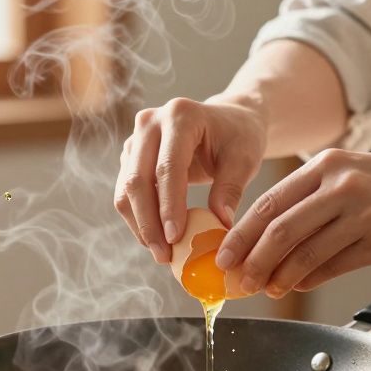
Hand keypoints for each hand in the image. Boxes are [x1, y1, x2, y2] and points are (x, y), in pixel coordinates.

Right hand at [115, 94, 267, 262]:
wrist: (228, 120)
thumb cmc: (239, 137)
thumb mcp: (245, 159)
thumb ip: (231, 188)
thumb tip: (220, 224)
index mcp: (181, 115)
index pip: (168, 167)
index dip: (169, 205)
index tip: (176, 238)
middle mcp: (150, 123)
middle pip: (138, 179)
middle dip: (149, 222)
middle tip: (164, 255)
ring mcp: (136, 138)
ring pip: (126, 189)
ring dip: (140, 224)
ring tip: (160, 253)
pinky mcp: (131, 156)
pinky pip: (126, 192)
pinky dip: (138, 218)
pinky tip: (156, 239)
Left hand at [216, 149, 370, 296]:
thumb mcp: (354, 176)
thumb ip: (313, 204)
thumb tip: (272, 245)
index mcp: (326, 165)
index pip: (269, 202)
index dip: (240, 233)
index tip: (223, 255)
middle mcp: (341, 184)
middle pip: (279, 229)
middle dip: (250, 260)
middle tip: (236, 280)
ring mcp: (362, 212)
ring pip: (304, 251)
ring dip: (279, 276)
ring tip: (266, 288)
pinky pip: (335, 265)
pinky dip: (311, 279)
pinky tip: (298, 285)